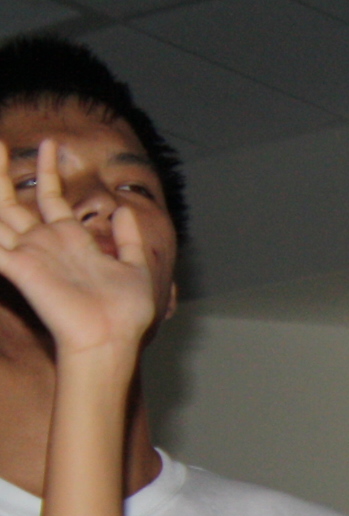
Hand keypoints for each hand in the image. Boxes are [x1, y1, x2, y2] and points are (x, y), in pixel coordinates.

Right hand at [0, 139, 157, 359]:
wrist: (112, 339)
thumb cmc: (124, 313)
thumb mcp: (135, 268)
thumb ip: (129, 240)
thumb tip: (123, 211)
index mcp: (70, 240)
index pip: (52, 197)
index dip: (50, 171)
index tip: (49, 144)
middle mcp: (45, 243)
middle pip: (15, 200)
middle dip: (2, 170)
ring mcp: (30, 254)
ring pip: (0, 212)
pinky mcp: (19, 268)